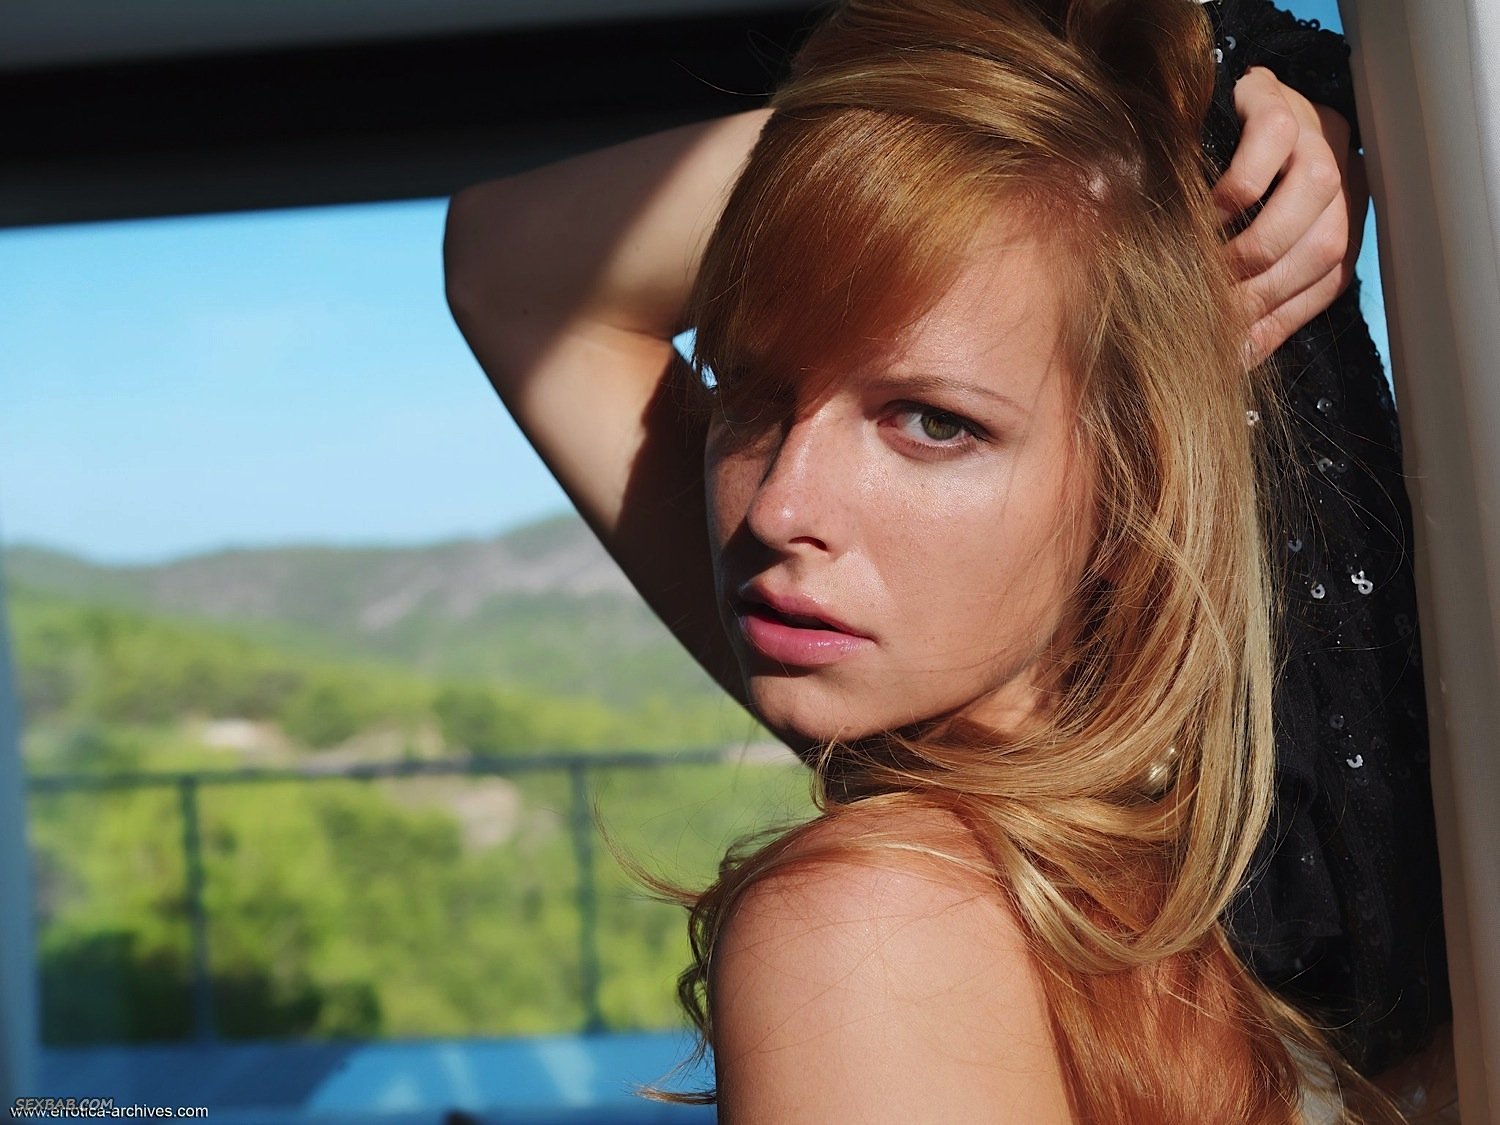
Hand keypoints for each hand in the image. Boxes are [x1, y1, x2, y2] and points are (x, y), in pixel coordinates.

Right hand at [1213, 66, 1367, 364]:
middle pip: (1329, 242)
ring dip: (1258, 241)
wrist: (1183, 108)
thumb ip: (1244, 290)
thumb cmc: (1203, 188)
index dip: (1282, 318)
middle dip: (1267, 287)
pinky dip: (1243, 186)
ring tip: (1209, 265)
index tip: (1233, 346)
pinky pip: (1275, 138)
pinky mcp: (1276, 95)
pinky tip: (1209, 212)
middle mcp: (1338, 171)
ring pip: (1316, 190)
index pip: (1329, 280)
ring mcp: (1313, 129)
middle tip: (1212, 308)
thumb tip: (1237, 356)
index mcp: (1335, 216)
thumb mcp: (1228, 247)